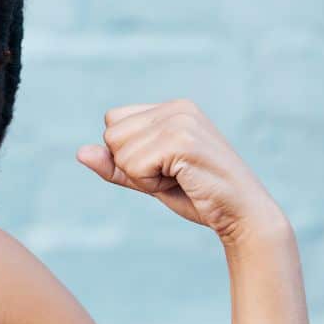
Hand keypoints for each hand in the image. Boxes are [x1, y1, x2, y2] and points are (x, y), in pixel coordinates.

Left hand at [76, 99, 287, 245]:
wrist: (243, 215)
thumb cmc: (198, 196)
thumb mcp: (149, 179)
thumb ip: (116, 165)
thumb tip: (80, 152)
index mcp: (172, 108)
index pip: (112, 122)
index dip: (128, 154)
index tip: (164, 167)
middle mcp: (177, 108)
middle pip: (111, 135)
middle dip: (133, 166)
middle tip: (173, 176)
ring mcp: (181, 121)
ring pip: (119, 151)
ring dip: (143, 176)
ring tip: (180, 179)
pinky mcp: (182, 141)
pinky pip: (133, 165)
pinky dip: (150, 183)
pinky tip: (183, 182)